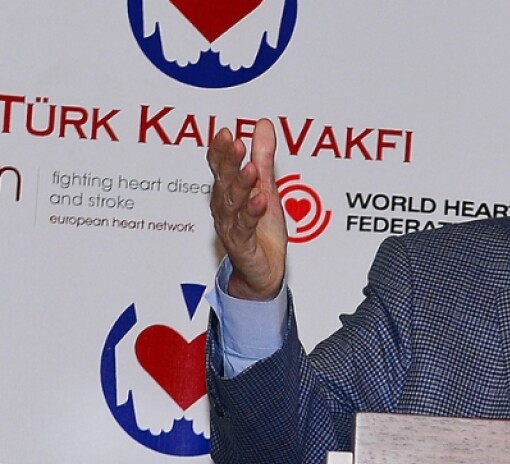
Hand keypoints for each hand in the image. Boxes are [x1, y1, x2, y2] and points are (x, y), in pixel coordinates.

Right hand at [207, 118, 287, 299]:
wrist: (264, 271)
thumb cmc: (262, 230)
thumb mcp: (266, 188)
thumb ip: (263, 157)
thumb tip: (263, 123)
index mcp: (228, 192)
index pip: (220, 167)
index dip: (221, 151)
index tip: (225, 132)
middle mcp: (225, 208)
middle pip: (223, 182)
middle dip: (228, 162)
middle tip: (234, 143)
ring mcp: (231, 227)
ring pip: (232, 204)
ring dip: (240, 186)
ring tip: (250, 169)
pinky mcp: (243, 246)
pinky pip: (245, 228)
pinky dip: (252, 214)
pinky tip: (260, 201)